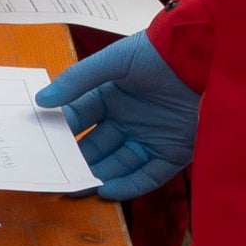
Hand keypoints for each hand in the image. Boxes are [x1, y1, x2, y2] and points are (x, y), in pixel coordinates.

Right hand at [36, 32, 199, 199]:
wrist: (205, 58)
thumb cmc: (157, 54)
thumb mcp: (114, 61)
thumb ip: (77, 80)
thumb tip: (42, 100)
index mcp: (110, 97)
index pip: (79, 119)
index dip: (61, 132)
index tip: (41, 147)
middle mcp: (127, 120)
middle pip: (95, 147)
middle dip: (76, 162)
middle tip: (55, 176)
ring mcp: (149, 138)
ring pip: (117, 165)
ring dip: (98, 177)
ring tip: (78, 188)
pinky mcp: (172, 154)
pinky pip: (146, 176)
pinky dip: (127, 186)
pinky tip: (107, 191)